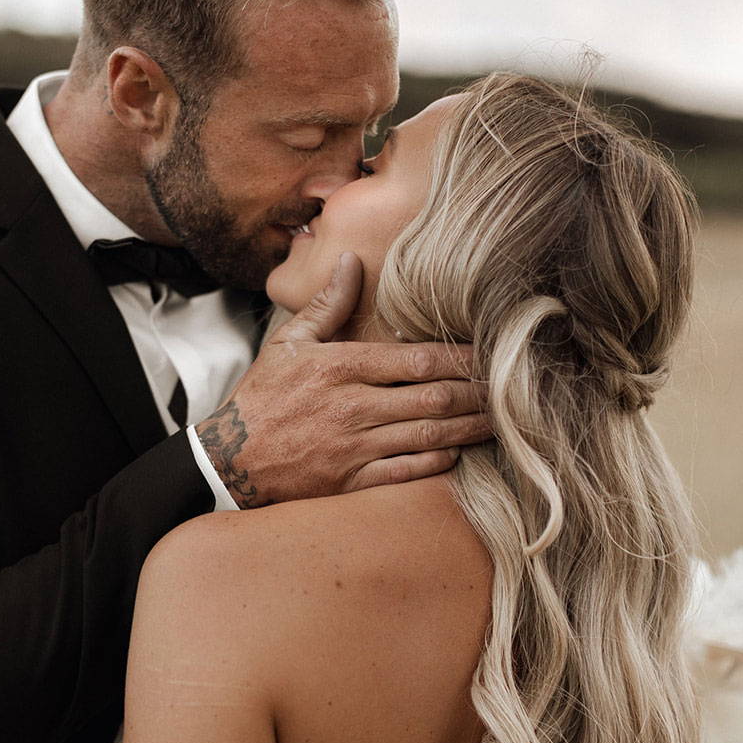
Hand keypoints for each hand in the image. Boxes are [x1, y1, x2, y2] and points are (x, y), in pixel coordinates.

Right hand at [196, 255, 490, 506]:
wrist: (230, 460)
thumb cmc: (262, 398)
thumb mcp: (287, 343)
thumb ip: (327, 306)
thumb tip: (352, 262)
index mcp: (342, 368)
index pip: (417, 360)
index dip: (462, 358)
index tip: (491, 353)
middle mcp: (354, 407)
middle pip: (433, 398)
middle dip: (477, 393)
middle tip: (512, 388)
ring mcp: (354, 447)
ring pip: (428, 435)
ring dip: (469, 427)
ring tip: (499, 420)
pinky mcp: (351, 481)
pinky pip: (406, 471)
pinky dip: (436, 462)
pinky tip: (458, 451)